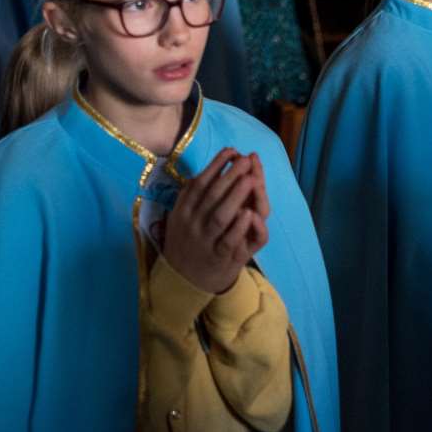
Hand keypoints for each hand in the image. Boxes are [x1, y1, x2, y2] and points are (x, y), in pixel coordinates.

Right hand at [161, 148, 269, 293]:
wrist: (182, 280)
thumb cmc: (186, 241)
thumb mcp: (180, 217)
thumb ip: (190, 196)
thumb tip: (209, 169)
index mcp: (182, 211)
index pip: (199, 183)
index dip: (215, 165)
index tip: (231, 151)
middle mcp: (191, 224)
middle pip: (211, 196)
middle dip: (229, 175)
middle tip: (245, 160)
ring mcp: (204, 241)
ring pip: (220, 216)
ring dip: (236, 196)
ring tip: (251, 178)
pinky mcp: (218, 258)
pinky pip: (228, 240)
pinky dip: (238, 227)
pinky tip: (249, 212)